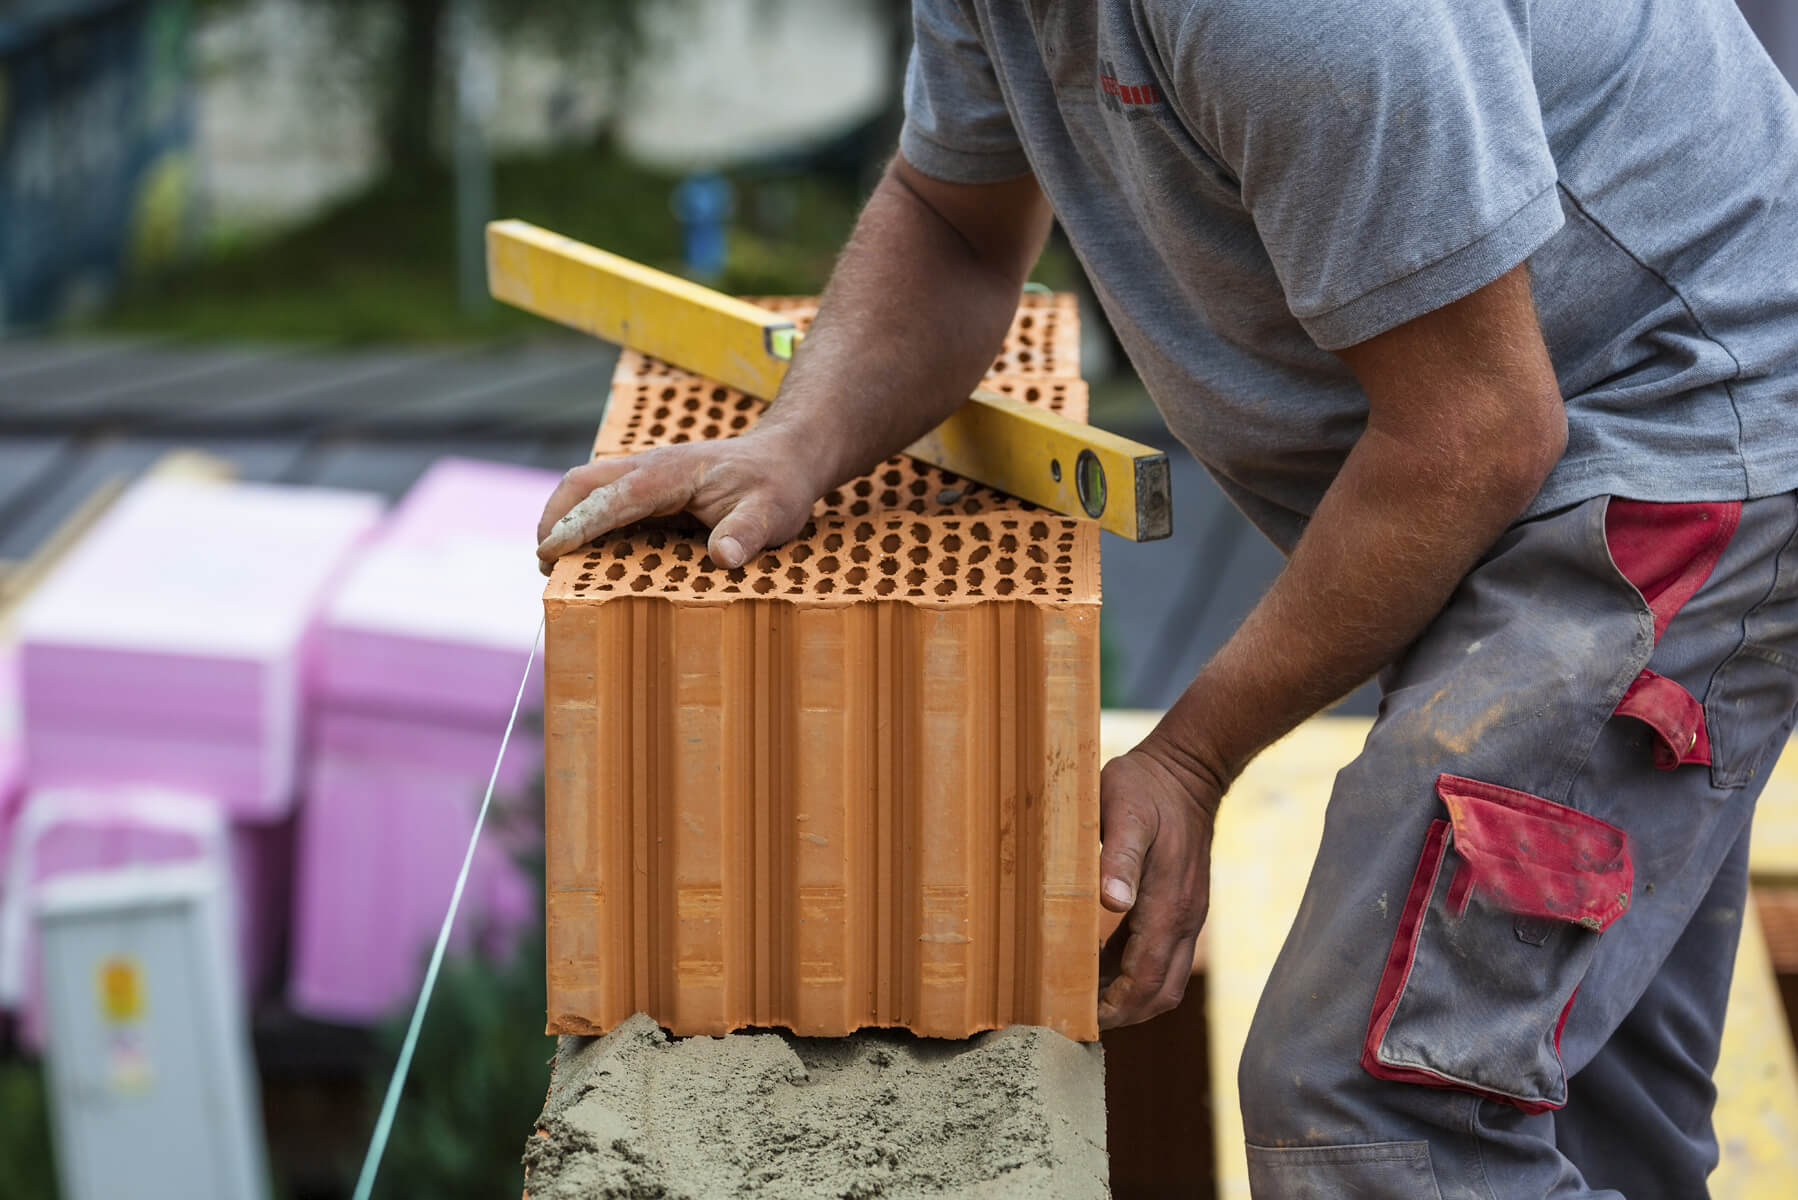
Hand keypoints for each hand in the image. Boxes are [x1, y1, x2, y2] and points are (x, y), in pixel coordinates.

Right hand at [535, 429, 825, 574]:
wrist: (785, 456)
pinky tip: (583, 552)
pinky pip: (603, 500)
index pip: (613, 497)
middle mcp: (649, 468)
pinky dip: (583, 521)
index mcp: (670, 473)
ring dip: (563, 518)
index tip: (551, 552)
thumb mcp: (772, 513)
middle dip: (554, 518)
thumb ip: (747, 533)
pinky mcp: (648, 488)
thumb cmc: (777, 486)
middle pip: (582, 483)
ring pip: (586, 487)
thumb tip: (724, 558)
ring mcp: (645, 476)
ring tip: (552, 561)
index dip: (579, 524)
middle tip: (544, 562)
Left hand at [1096, 741, 1219, 1028]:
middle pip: (1161, 991)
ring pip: (1166, 978)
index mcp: (1169, 904)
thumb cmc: (1147, 787)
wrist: (1190, 768)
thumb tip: (1112, 903)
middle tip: (1079, 1019)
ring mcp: (1188, 913)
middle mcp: (1185, 917)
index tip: (1082, 1018)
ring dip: (1131, 996)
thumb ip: (1117, 856)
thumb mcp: (1123, 811)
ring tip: (1085, 998)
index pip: (1146, 978)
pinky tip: (1101, 964)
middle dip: (1125, 1013)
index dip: (1116, 1007)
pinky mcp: (1184, 905)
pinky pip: (1163, 954)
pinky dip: (1135, 971)